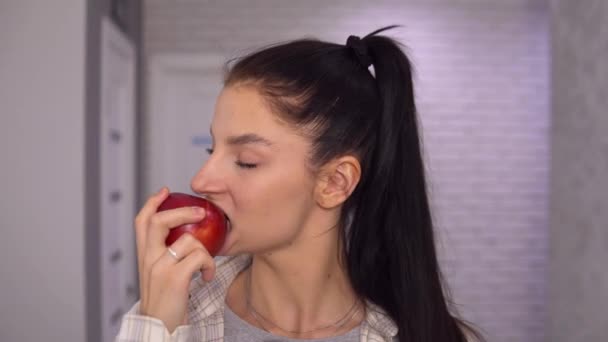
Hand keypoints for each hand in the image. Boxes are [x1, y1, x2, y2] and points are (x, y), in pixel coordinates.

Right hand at [134, 187, 216, 332]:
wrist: (160, 329)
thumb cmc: (166, 303)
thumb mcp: (159, 276)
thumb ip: (165, 257)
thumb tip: (187, 239)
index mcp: (143, 257)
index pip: (141, 222)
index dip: (152, 203)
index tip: (165, 191)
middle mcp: (148, 259)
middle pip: (159, 221)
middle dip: (182, 212)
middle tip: (200, 212)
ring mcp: (160, 267)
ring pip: (188, 240)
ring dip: (205, 251)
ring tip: (206, 266)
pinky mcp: (175, 278)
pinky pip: (200, 257)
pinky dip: (209, 266)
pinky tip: (206, 278)